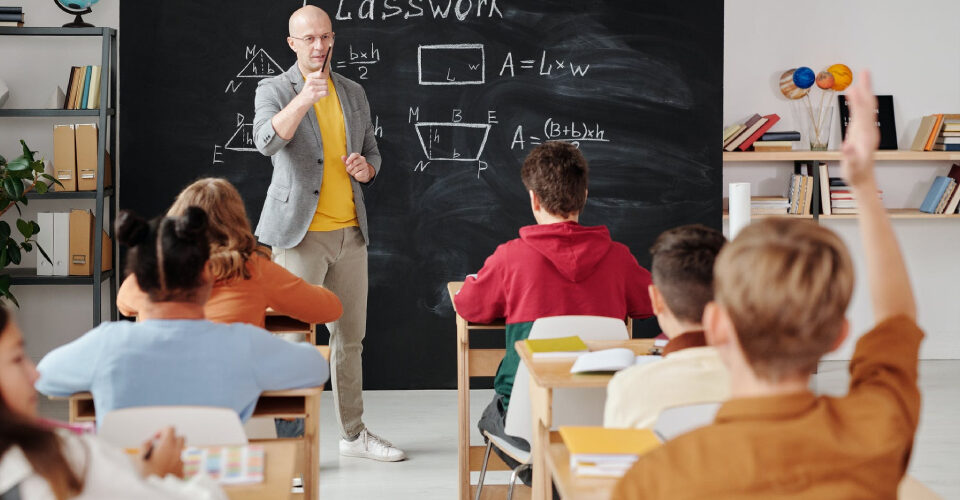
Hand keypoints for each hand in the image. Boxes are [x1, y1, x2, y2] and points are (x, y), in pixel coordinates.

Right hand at [140, 427, 184, 478]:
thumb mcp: (140, 458)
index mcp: (167, 445)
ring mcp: (181, 460)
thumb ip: (144, 446)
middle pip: (179, 437)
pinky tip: (165, 465)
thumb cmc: (148, 475)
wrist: (159, 490)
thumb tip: (150, 441)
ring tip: (162, 456)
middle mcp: (177, 451)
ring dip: (173, 448)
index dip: (161, 430)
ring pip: (181, 448)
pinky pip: (181, 458)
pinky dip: (175, 458)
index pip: (170, 429)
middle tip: (160, 445)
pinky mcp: (182, 468)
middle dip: (170, 438)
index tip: (155, 438)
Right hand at [298, 70, 328, 103]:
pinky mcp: (315, 95)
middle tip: (321, 87)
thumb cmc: (308, 89)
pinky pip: (326, 92)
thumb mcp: (310, 80)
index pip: (321, 73)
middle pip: (325, 81)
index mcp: (310, 77)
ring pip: (326, 87)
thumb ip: (317, 74)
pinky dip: (326, 94)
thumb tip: (323, 67)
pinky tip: (323, 94)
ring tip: (321, 91)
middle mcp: (311, 82)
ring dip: (326, 90)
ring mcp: (313, 88)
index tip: (323, 79)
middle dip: (325, 84)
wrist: (303, 99)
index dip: (324, 76)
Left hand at [343, 153, 373, 181]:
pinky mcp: (366, 171)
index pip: (354, 155)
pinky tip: (357, 174)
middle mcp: (362, 159)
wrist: (362, 174)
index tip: (347, 163)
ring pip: (356, 168)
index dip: (350, 159)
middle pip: (354, 162)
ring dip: (352, 172)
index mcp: (358, 156)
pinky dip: (356, 175)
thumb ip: (345, 160)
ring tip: (353, 172)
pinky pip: (358, 173)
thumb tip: (342, 157)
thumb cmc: (354, 168)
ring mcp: (365, 165)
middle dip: (350, 167)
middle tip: (349, 170)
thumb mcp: (349, 164)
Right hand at [840, 70, 879, 189]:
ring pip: (867, 107)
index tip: (852, 87)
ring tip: (862, 78)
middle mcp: (868, 129)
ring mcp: (867, 130)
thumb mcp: (852, 167)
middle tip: (865, 71)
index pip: (862, 113)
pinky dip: (859, 102)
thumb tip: (847, 146)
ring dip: (865, 91)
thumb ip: (850, 156)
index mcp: (865, 135)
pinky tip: (855, 97)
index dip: (858, 99)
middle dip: (866, 87)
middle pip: (868, 104)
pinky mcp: (863, 132)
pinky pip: (862, 112)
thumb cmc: (856, 174)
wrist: (863, 180)